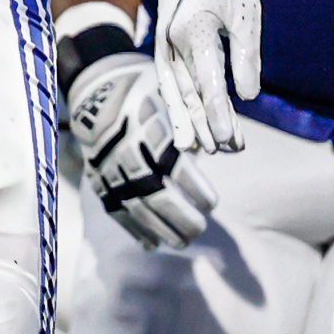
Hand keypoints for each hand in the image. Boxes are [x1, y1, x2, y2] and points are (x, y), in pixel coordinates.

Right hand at [62, 47, 213, 250]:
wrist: (96, 89)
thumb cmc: (145, 90)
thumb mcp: (172, 95)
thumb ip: (201, 123)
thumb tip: (236, 147)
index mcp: (147, 126)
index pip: (173, 164)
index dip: (193, 187)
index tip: (212, 204)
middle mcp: (125, 149)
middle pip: (153, 191)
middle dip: (179, 215)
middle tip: (201, 229)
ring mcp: (107, 167)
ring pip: (134, 206)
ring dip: (160, 228)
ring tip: (183, 243)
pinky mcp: (96, 178)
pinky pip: (114, 209)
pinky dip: (133, 229)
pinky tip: (152, 244)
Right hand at [153, 0, 260, 152]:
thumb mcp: (246, 16)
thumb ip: (246, 57)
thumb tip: (248, 98)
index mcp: (194, 30)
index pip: (208, 83)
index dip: (219, 114)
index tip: (229, 139)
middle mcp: (172, 40)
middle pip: (189, 93)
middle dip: (206, 124)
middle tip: (224, 151)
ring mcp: (165, 44)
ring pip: (178, 91)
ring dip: (193, 120)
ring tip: (208, 148)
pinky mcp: (168, 47)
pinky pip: (174, 82)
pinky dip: (184, 104)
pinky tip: (195, 125)